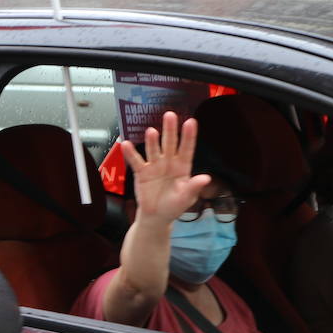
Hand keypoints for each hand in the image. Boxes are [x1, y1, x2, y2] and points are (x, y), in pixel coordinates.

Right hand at [123, 111, 211, 225]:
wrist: (156, 217)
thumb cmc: (173, 206)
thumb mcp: (186, 198)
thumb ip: (194, 187)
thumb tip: (206, 178)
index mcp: (182, 168)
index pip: (187, 149)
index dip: (189, 136)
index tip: (191, 122)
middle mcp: (168, 163)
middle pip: (169, 144)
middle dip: (170, 130)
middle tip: (170, 115)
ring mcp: (154, 166)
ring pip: (154, 150)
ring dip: (152, 141)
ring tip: (151, 131)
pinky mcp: (141, 172)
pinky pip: (136, 161)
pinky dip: (130, 153)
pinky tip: (126, 144)